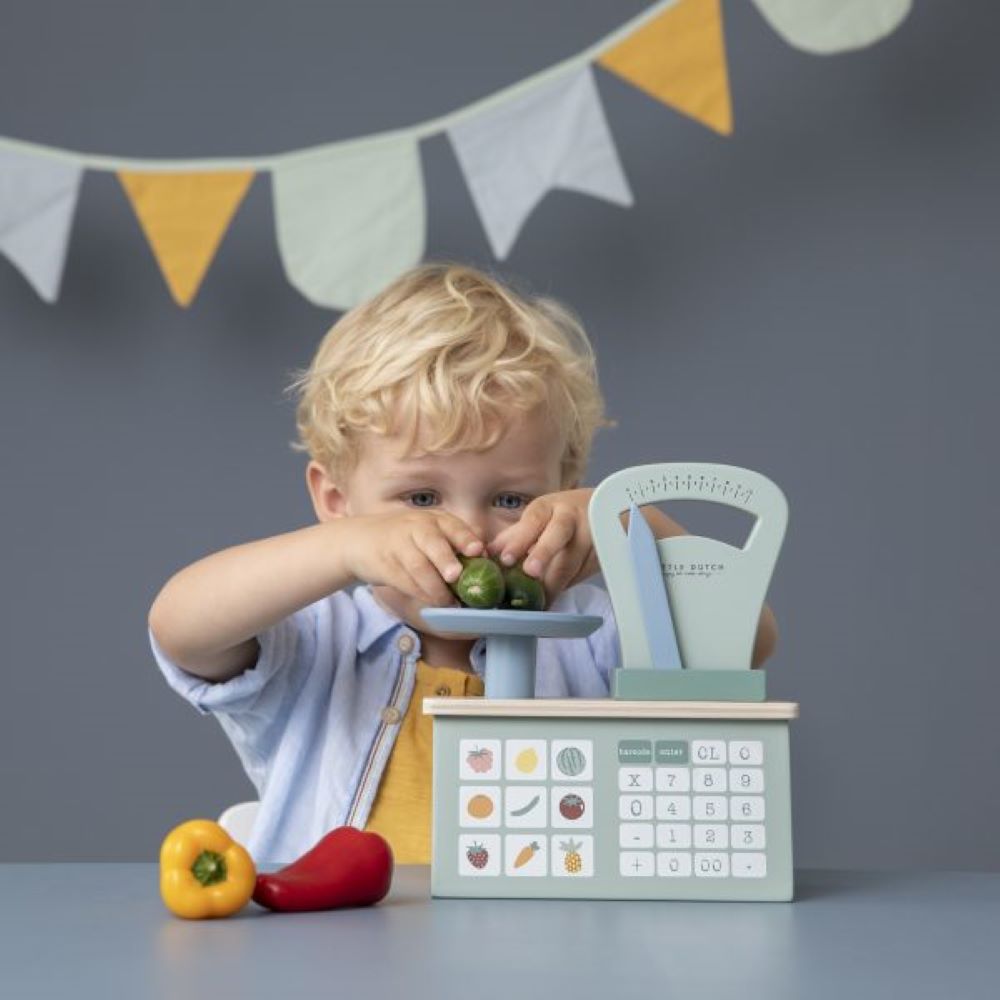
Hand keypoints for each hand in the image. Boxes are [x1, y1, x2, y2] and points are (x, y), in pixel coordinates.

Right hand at [342, 510, 483, 607]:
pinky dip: (421, 594)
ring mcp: (398, 545)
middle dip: (445, 559)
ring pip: (419, 567)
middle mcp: (416, 528)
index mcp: (433, 519)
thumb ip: (453, 542)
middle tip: (456, 576)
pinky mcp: (384, 565)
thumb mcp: (428, 532)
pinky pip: (405, 581)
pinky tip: (433, 602)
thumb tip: (485, 558)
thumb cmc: (405, 539)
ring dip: (435, 587)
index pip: (452, 525)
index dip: (465, 538)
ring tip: (450, 602)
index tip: (478, 550)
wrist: (359, 540)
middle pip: (432, 542)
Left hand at [486, 488, 599, 603]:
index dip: (520, 539)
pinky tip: (551, 601)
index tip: (506, 559)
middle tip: (530, 572)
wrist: (603, 512)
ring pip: (574, 558)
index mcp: (549, 508)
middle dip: (543, 554)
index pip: (534, 520)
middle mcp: (570, 518)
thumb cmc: (561, 516)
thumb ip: (513, 537)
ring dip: (555, 582)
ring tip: (539, 600)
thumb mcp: (538, 518)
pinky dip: (565, 588)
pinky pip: (581, 574)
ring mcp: (590, 534)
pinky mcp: (601, 554)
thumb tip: (485, 555)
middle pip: (558, 534)